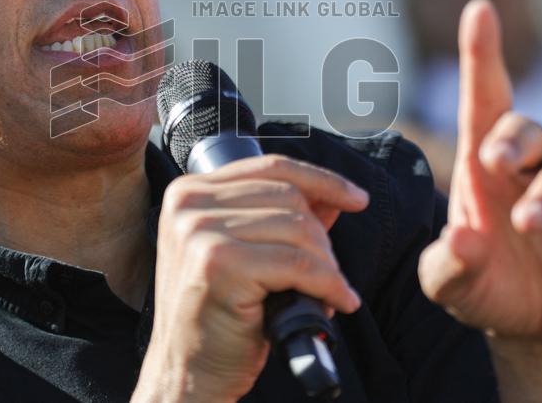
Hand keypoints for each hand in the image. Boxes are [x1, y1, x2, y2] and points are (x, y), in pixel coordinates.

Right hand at [133, 154, 368, 402]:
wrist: (185, 374)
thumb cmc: (215, 318)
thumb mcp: (243, 257)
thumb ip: (281, 219)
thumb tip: (331, 198)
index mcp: (189, 193)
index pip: (270, 166)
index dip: (321, 180)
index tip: (356, 197)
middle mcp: (188, 204)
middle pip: (288, 196)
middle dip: (322, 237)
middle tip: (327, 274)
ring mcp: (200, 231)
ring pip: (298, 228)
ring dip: (326, 265)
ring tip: (326, 292)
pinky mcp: (219, 263)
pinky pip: (298, 263)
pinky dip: (328, 284)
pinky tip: (334, 303)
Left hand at [418, 0, 541, 397]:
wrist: (529, 327)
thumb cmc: (481, 284)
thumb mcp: (449, 282)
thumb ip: (448, 263)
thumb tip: (463, 237)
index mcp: (482, 166)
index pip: (483, 100)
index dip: (482, 55)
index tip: (479, 9)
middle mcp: (526, 169)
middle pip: (525, 127)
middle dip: (513, 137)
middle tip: (493, 161)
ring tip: (528, 223)